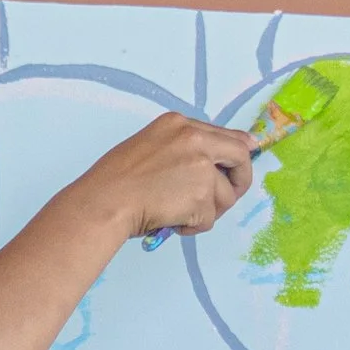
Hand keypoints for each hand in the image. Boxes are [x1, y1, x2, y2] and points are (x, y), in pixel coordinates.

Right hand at [89, 107, 256, 243]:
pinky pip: (210, 218)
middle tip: (227, 198)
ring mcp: (201, 166)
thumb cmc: (115, 181)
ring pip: (226, 196)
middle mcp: (195, 138)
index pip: (224, 135)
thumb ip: (183, 149)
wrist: (104, 201)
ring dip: (207, 211)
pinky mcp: (202, 194)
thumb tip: (213, 162)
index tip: (244, 160)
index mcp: (179, 124)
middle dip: (239, 180)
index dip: (237, 152)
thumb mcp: (150, 148)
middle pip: (240, 157)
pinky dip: (192, 226)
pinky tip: (171, 221)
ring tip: (179, 214)